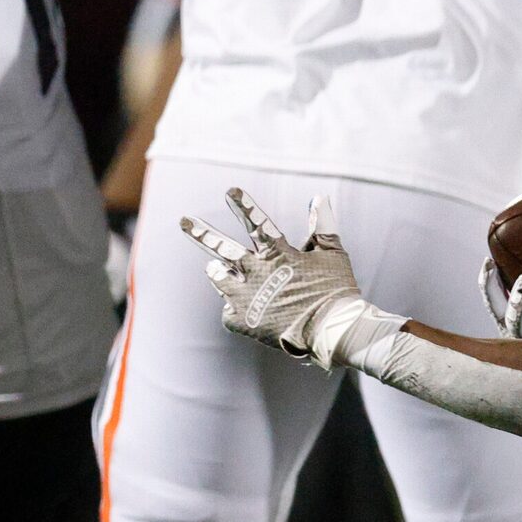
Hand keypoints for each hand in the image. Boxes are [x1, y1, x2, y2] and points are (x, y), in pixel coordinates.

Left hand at [181, 188, 385, 367]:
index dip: (245, 206)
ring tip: (212, 268)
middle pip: (224, 248)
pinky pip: (228, 313)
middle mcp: (257, 272)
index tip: (230, 190)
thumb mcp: (332, 254)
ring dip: (216, 272)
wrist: (331, 331)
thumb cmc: (336, 291)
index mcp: (278, 254)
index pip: (258, 223)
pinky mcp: (244, 321)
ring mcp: (247, 296)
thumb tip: (319, 197)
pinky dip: (233, 309)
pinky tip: (240, 309)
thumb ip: (322, 226)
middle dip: (203, 233)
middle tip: (184, 221)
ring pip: (219, 278)